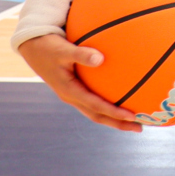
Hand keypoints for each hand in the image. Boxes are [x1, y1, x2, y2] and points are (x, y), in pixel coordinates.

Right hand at [18, 35, 143, 131]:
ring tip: (136, 120)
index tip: (132, 116)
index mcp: (69, 91)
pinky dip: (108, 106)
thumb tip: (100, 59)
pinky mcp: (75, 90)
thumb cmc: (50, 47)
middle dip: (118, 123)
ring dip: (114, 118)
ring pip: (96, 112)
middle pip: (98, 116)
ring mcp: (73, 95)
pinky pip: (94, 102)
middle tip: (140, 128)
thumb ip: (81, 54)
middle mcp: (72, 97)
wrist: (33, 48)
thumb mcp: (63, 49)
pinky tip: (123, 100)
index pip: (96, 106)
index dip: (114, 112)